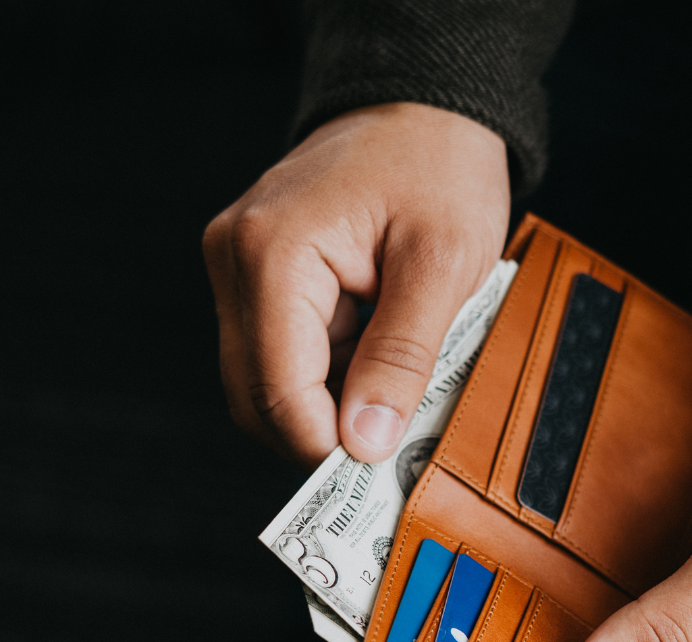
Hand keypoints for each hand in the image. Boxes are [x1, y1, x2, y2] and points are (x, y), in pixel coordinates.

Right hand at [203, 103, 510, 467]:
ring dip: (329, 403)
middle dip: (324, 431)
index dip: (327, 446)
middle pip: (257, 399)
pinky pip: (282, 354)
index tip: (381, 466)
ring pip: (267, 384)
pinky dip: (329, 375)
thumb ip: (401, 358)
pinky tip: (374, 354)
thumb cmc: (438, 169)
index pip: (277, 394)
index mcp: (272, 254)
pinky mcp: (258, 278)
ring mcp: (239, 269)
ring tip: (394, 379)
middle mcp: (236, 261)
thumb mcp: (443, 265)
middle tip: (393, 437)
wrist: (423, 113)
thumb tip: (366, 442)